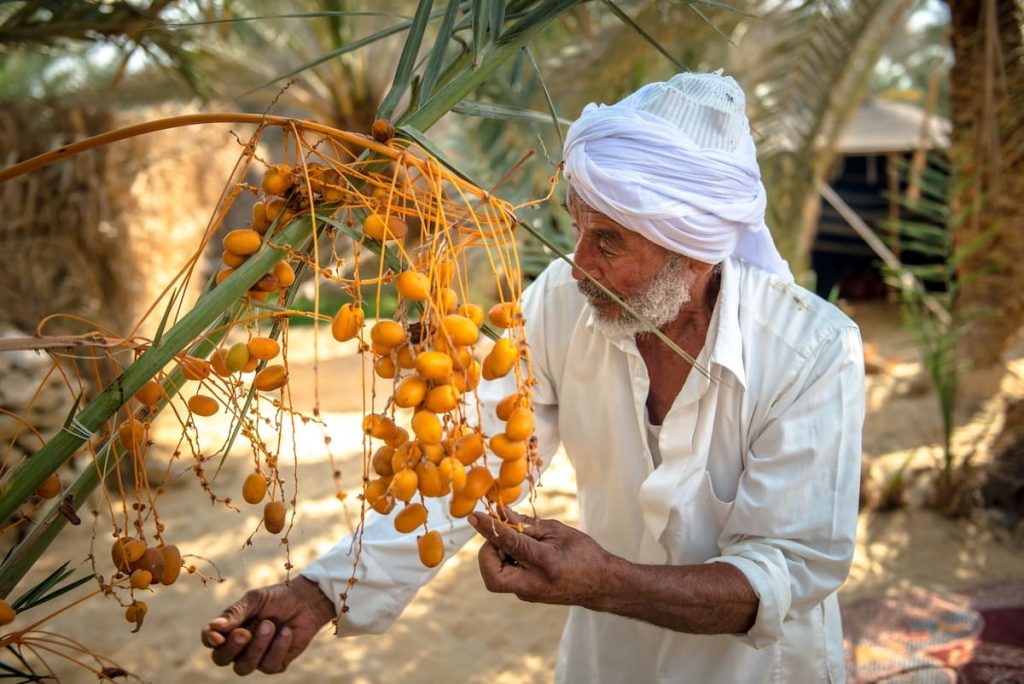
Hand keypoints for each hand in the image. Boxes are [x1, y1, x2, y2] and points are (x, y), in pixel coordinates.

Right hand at [200, 576, 335, 675]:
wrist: (307, 601)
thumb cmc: (277, 597)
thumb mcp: (255, 599)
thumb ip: (235, 613)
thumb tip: (214, 627)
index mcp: (230, 629)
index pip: (210, 640)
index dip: (210, 640)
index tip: (217, 636)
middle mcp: (239, 646)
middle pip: (221, 659)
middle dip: (232, 647)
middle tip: (244, 633)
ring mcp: (256, 657)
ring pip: (244, 667)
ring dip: (257, 647)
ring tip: (270, 625)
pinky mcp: (274, 664)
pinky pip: (269, 665)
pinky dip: (278, 647)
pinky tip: (287, 632)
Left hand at [467, 507, 616, 608]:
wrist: (602, 585)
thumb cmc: (584, 554)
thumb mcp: (558, 531)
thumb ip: (527, 524)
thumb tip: (500, 512)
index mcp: (545, 563)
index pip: (509, 543)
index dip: (489, 528)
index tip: (474, 516)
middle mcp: (533, 584)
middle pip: (492, 574)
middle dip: (489, 551)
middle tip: (501, 534)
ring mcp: (528, 594)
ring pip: (497, 576)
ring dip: (499, 554)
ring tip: (518, 541)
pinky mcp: (526, 594)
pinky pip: (506, 576)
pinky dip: (507, 560)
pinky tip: (523, 550)